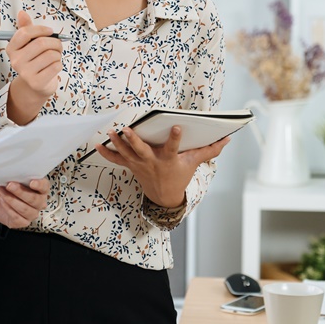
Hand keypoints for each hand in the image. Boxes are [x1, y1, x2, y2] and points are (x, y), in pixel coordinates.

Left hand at [0, 177, 49, 227]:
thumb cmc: (5, 184)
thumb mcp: (9, 176)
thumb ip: (15, 174)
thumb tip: (13, 170)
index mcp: (40, 188)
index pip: (45, 187)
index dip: (39, 185)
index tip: (31, 182)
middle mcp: (39, 202)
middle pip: (35, 199)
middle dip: (20, 192)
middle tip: (9, 185)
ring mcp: (32, 213)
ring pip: (25, 209)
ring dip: (11, 200)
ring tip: (0, 191)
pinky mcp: (23, 222)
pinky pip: (18, 218)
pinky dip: (8, 208)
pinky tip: (2, 201)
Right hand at [6, 11, 62, 123]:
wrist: (35, 85)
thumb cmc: (34, 60)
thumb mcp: (28, 44)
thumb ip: (26, 28)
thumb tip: (22, 13)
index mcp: (12, 49)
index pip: (25, 33)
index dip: (41, 29)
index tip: (50, 31)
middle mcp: (16, 61)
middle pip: (41, 43)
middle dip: (55, 42)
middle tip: (58, 45)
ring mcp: (25, 73)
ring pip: (51, 55)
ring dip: (58, 54)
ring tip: (55, 57)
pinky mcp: (37, 82)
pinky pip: (56, 66)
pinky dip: (59, 64)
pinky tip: (54, 67)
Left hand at [94, 126, 230, 207]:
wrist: (164, 198)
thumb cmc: (180, 176)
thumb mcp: (194, 163)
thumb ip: (209, 151)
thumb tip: (227, 139)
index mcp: (169, 160)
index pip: (173, 148)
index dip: (176, 138)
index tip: (177, 126)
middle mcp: (152, 163)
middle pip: (142, 151)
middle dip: (135, 140)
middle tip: (128, 129)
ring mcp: (140, 165)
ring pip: (127, 154)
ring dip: (118, 143)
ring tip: (111, 131)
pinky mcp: (132, 167)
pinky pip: (117, 160)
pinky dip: (107, 153)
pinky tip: (98, 144)